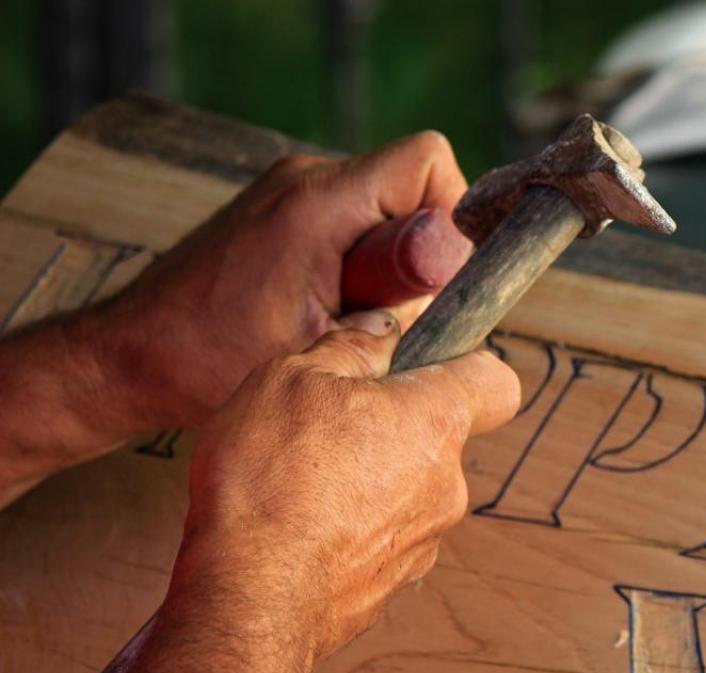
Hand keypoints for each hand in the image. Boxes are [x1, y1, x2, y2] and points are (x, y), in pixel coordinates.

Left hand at [87, 132, 468, 434]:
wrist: (129, 358)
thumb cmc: (209, 359)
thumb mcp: (323, 348)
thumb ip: (399, 316)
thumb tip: (460, 302)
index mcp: (320, 203)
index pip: (427, 162)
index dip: (453, 218)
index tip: (440, 280)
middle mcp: (306, 181)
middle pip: (413, 191)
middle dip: (421, 258)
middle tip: (382, 318)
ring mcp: (291, 194)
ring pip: (386, 214)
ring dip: (388, 270)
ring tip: (346, 322)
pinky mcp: (281, 214)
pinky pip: (353, 226)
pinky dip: (358, 270)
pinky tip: (324, 314)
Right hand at [164, 315, 519, 666]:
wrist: (250, 598)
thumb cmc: (270, 482)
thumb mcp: (292, 378)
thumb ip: (350, 347)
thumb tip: (384, 331)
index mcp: (436, 422)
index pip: (496, 381)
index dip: (466, 365)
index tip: (427, 363)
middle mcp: (448, 484)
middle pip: (437, 436)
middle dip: (390, 424)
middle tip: (325, 422)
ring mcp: (427, 539)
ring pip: (407, 488)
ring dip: (367, 478)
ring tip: (300, 480)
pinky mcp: (395, 582)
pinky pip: (382, 536)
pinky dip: (350, 526)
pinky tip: (299, 525)